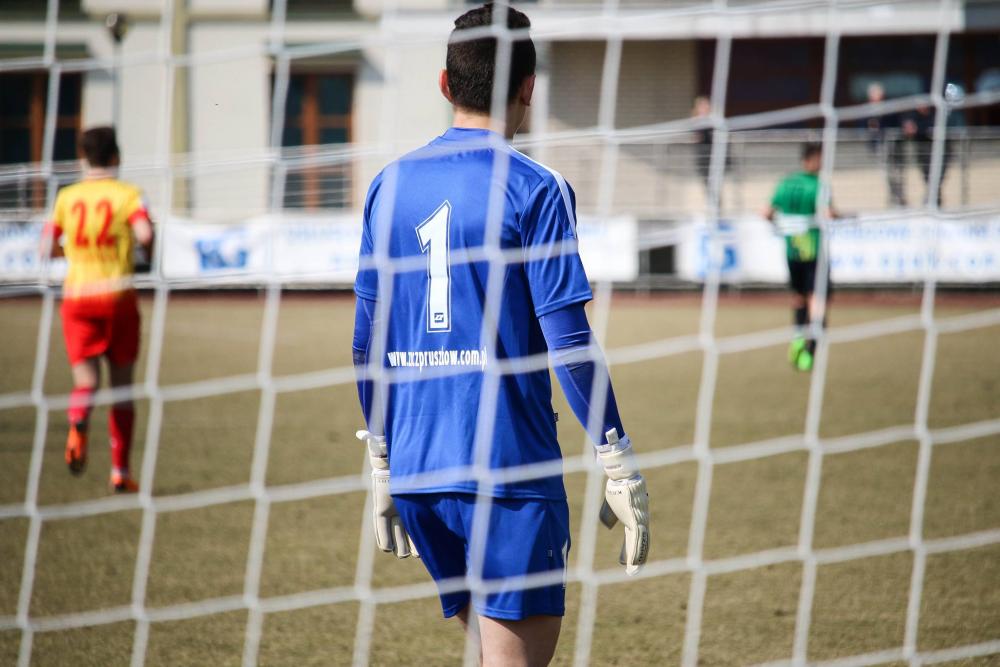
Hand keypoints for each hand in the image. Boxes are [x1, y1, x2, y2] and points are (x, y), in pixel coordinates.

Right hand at [356, 430, 418, 558]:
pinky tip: (420, 550)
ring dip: (409, 544)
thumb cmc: (393, 454)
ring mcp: (404, 510)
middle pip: (394, 531)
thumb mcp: (384, 451)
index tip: (386, 548)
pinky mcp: (415, 510)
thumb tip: (363, 434)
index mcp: (382, 500)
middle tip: (405, 554)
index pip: (380, 522)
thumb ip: (374, 445)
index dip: (383, 535)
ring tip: (416, 555)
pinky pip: (413, 528)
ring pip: (404, 533)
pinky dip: (415, 539)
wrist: (406, 455)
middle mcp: (392, 507)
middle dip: (399, 543)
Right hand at [596, 430, 649, 574]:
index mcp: (633, 518)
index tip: (624, 562)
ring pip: (640, 545)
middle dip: (635, 558)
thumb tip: (607, 526)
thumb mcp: (611, 504)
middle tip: (632, 572)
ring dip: (636, 559)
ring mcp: (640, 522)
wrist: (622, 477)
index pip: (633, 537)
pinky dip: (636, 554)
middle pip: (640, 544)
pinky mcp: (637, 521)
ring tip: (633, 572)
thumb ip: (609, 515)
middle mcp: (640, 522)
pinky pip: (638, 541)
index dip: (629, 550)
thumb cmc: (617, 487)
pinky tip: (634, 563)